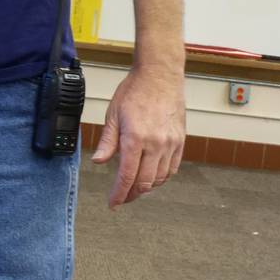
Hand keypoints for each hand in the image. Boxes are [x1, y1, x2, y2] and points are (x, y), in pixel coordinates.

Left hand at [90, 69, 185, 208]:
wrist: (160, 75)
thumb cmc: (134, 91)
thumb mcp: (113, 114)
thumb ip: (108, 141)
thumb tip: (98, 161)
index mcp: (135, 138)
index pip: (127, 176)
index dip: (119, 194)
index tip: (113, 203)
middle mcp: (156, 144)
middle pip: (145, 182)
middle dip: (132, 194)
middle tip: (121, 198)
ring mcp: (171, 143)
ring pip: (160, 178)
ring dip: (147, 187)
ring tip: (134, 188)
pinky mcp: (180, 141)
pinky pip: (173, 168)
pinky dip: (162, 177)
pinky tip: (152, 177)